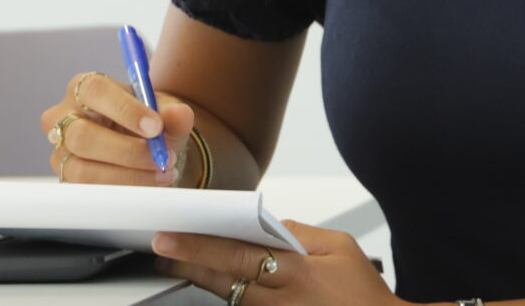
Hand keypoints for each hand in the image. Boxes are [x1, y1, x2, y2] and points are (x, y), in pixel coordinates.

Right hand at [44, 70, 192, 186]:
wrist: (142, 145)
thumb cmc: (146, 121)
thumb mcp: (164, 112)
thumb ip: (173, 111)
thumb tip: (180, 114)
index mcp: (84, 87)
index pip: (95, 90)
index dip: (125, 109)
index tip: (156, 126)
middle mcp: (63, 117)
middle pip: (82, 135)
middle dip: (128, 151)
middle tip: (163, 158)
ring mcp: (60, 151)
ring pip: (83, 170)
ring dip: (128, 176)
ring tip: (162, 173)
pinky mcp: (65, 179)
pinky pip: (88, 192)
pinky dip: (122, 191)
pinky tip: (147, 185)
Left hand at [153, 223, 398, 305]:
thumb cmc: (364, 294)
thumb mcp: (341, 248)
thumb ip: (299, 233)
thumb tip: (267, 225)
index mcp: (297, 274)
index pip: (236, 255)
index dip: (198, 246)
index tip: (169, 237)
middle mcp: (281, 302)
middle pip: (221, 280)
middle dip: (187, 263)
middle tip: (161, 250)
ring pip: (228, 297)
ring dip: (204, 280)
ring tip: (179, 262)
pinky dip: (229, 295)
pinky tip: (216, 282)